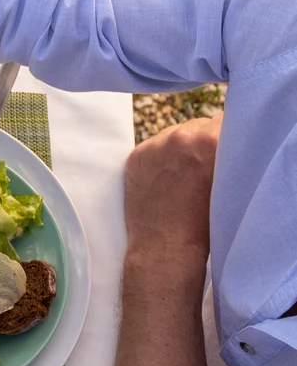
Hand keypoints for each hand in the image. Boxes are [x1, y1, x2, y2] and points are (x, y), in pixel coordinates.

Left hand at [123, 115, 219, 263]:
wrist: (166, 246)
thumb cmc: (205, 220)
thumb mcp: (229, 181)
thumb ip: (229, 153)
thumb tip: (226, 135)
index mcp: (210, 141)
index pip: (225, 119)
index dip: (227, 135)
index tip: (226, 149)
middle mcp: (180, 137)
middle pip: (200, 124)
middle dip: (204, 140)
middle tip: (205, 165)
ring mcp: (154, 145)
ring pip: (177, 133)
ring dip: (182, 146)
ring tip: (185, 174)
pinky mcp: (136, 155)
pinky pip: (155, 145)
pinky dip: (162, 156)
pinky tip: (167, 178)